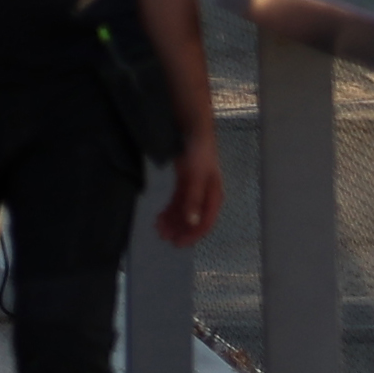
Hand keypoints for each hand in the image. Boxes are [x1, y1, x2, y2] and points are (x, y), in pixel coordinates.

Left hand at [159, 130, 223, 250]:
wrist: (192, 129)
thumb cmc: (198, 152)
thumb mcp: (195, 177)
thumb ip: (193, 199)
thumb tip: (192, 222)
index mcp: (214, 195)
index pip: (206, 221)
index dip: (193, 234)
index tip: (178, 243)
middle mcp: (206, 194)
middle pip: (194, 218)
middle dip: (180, 228)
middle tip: (164, 238)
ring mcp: (195, 188)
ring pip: (184, 210)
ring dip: (173, 220)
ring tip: (159, 229)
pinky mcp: (185, 181)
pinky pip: (178, 200)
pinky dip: (170, 209)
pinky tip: (160, 216)